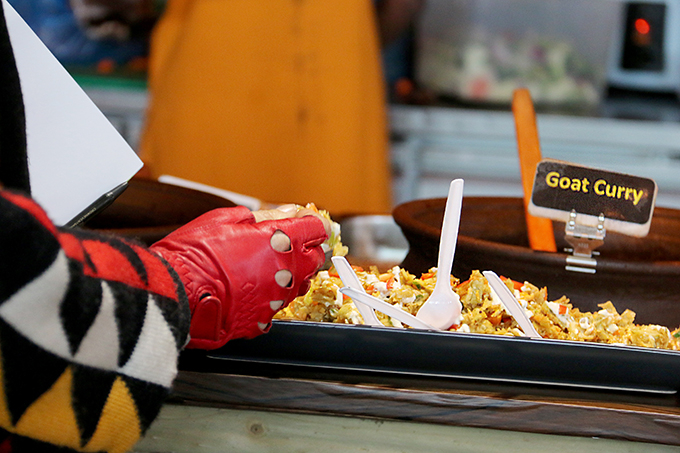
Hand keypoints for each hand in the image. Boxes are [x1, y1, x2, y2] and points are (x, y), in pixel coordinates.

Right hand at [150, 206, 327, 348]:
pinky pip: (278, 303)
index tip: (303, 222)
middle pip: (315, 258)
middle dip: (306, 248)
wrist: (174, 294)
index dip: (311, 223)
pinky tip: (252, 287)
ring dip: (290, 272)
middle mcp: (286, 271)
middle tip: (286, 243)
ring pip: (300, 283)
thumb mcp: (226, 219)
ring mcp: (277, 297)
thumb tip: (286, 212)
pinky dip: (270, 294)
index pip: (317, 229)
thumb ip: (265, 216)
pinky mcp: (265, 318)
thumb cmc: (193, 254)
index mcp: (280, 241)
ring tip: (264, 265)